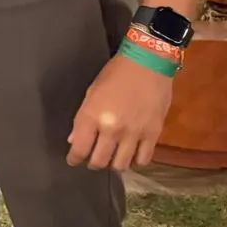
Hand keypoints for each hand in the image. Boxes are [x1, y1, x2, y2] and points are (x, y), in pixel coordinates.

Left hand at [66, 51, 173, 170]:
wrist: (148, 62)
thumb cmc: (117, 73)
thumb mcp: (92, 91)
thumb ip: (83, 118)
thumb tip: (74, 139)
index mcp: (92, 115)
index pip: (79, 149)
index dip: (74, 158)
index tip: (73, 160)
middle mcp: (112, 128)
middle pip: (99, 162)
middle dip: (93, 163)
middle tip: (93, 157)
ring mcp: (134, 133)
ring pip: (121, 165)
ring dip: (113, 164)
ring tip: (112, 157)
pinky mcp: (153, 134)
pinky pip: (143, 159)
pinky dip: (135, 161)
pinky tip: (131, 154)